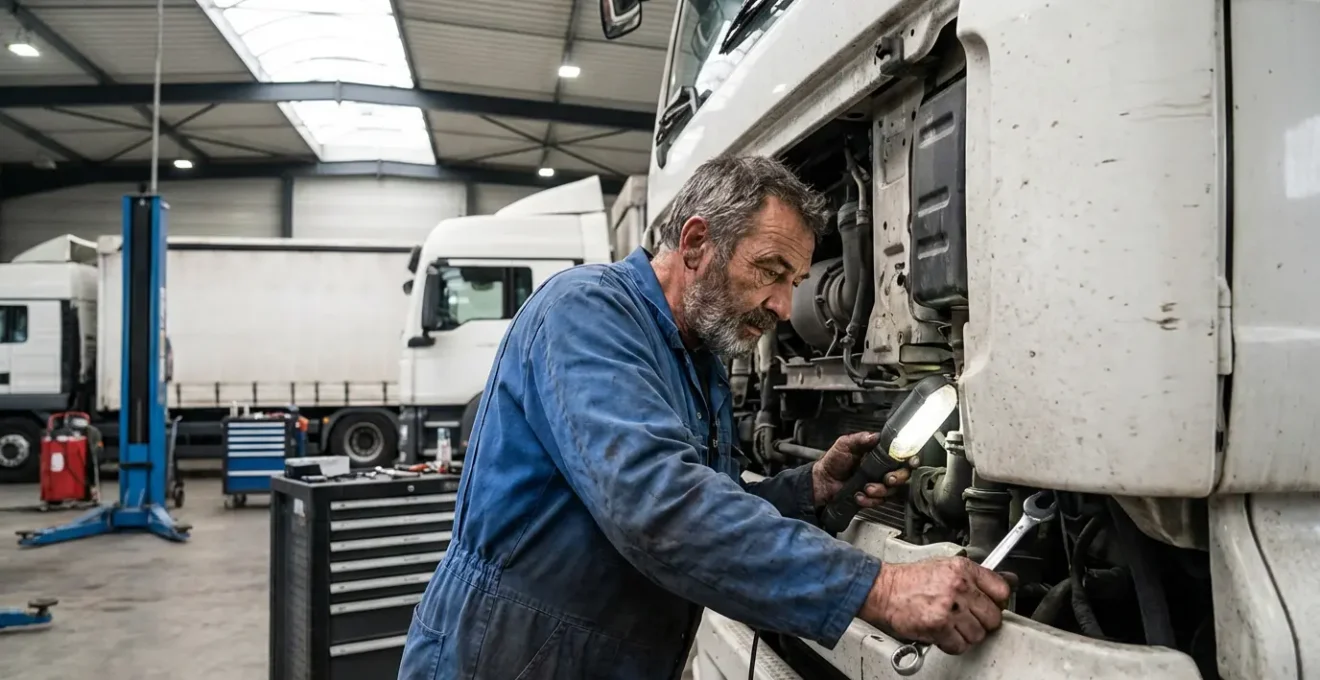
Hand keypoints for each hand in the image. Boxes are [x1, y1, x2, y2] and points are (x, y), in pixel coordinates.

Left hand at [810, 432, 910, 506]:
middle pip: (903, 474)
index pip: (901, 455)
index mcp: (878, 454)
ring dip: (880, 490)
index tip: (910, 462)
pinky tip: (859, 496)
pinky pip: (879, 501)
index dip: (909, 459)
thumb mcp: (844, 444)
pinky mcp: (872, 497)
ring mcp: (878, 483)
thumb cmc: (833, 462)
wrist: (822, 482)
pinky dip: (869, 500)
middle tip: (887, 478)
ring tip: (866, 488)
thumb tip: (874, 437)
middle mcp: (882, 469)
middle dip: (898, 477)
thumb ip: (859, 439)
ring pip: (892, 490)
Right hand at [858, 557, 1011, 654]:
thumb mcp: (946, 567)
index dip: (997, 602)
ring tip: (952, 625)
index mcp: (963, 569)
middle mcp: (959, 586)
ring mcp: (950, 608)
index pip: (1001, 590)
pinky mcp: (939, 626)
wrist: (884, 591)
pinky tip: (943, 633)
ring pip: (978, 634)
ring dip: (966, 634)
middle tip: (967, 618)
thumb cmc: (911, 581)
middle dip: (981, 621)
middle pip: (993, 617)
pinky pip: (960, 645)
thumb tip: (1008, 581)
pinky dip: (952, 644)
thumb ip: (975, 577)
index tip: (990, 605)